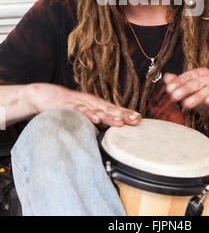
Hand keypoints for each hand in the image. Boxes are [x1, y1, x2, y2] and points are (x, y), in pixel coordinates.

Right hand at [25, 83, 141, 127]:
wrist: (45, 95)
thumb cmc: (66, 107)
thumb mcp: (84, 114)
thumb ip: (96, 123)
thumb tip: (110, 136)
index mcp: (96, 105)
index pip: (114, 109)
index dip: (126, 113)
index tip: (139, 118)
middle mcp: (91, 103)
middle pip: (110, 109)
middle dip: (123, 114)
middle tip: (136, 119)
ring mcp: (80, 103)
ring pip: (97, 110)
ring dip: (109, 116)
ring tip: (120, 122)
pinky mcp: (68, 106)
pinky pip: (80, 111)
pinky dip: (88, 114)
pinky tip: (96, 119)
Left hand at [164, 68, 208, 124]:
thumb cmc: (206, 99)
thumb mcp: (190, 93)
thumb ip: (178, 85)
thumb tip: (166, 77)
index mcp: (200, 74)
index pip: (187, 77)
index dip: (177, 83)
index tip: (169, 89)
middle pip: (195, 83)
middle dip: (184, 89)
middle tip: (174, 96)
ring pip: (207, 90)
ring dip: (196, 97)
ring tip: (186, 104)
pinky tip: (208, 101)